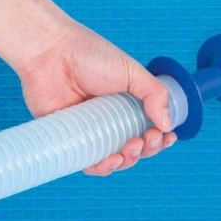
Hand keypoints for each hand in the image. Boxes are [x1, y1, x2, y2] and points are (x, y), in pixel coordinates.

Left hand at [17, 21, 176, 175]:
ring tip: (131, 148)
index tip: (167, 136)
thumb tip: (169, 124)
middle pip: (136, 148)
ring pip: (115, 160)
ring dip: (129, 160)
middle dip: (148, 149)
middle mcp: (111, 121)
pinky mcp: (70, 139)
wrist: (52, 52)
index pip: (150, 129)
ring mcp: (91, 131)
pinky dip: (102, 168)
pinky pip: (88, 163)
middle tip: (147, 138)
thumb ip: (155, 95)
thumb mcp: (132, 72)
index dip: (160, 138)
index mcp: (128, 105)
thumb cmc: (90, 55)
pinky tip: (111, 160)